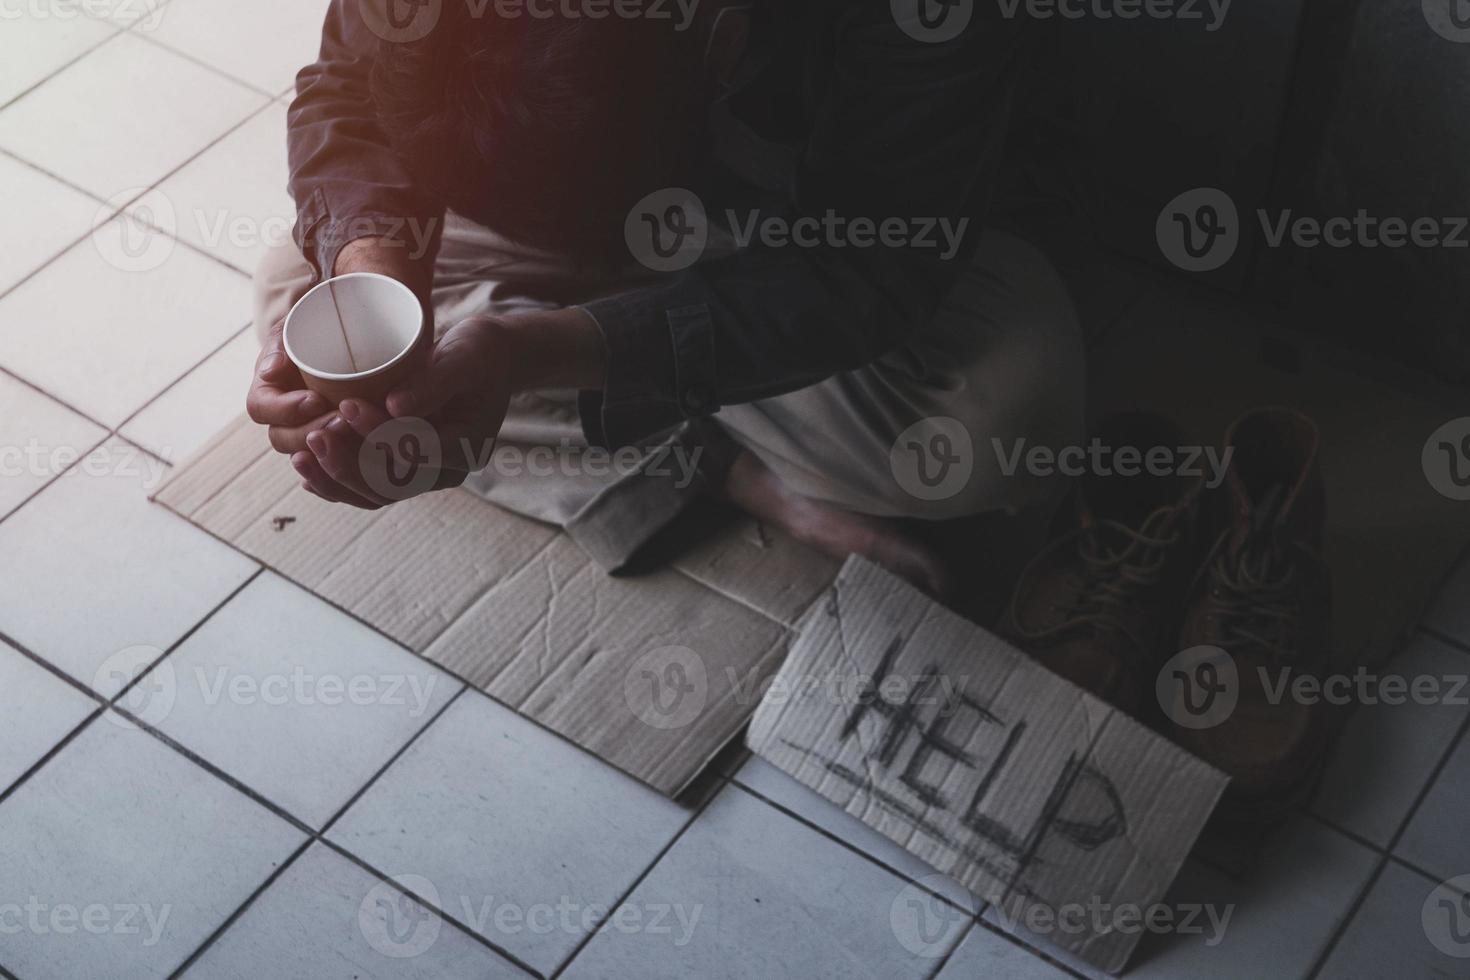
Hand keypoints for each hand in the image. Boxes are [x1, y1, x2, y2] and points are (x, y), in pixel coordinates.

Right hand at [249, 236, 428, 457]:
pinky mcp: (341, 440)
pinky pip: (339, 461)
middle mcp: (285, 417)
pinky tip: (376, 454)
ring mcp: (312, 431)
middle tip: (344, 420)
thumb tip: (269, 371)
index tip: (315, 399)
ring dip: (334, 449)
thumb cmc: (321, 322)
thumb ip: (281, 343)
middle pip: (284, 440)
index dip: (284, 410)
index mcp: (269, 390)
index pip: (262, 409)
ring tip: (361, 433)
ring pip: (312, 455)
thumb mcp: (298, 324)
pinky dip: (353, 461)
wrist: (359, 326)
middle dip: (312, 432)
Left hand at [294, 307, 604, 508]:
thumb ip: (433, 383)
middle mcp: (447, 470)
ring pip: (377, 493)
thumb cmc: (481, 353)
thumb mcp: (465, 356)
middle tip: (313, 438)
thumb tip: (394, 407)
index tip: (346, 404)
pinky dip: (339, 484)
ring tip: (301, 458)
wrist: (494, 361)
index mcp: (465, 447)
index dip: (377, 434)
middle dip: (347, 465)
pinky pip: (371, 486)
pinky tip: (309, 474)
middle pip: (392, 485)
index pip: (415, 451)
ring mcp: (428, 473)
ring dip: (336, 479)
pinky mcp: (409, 466)